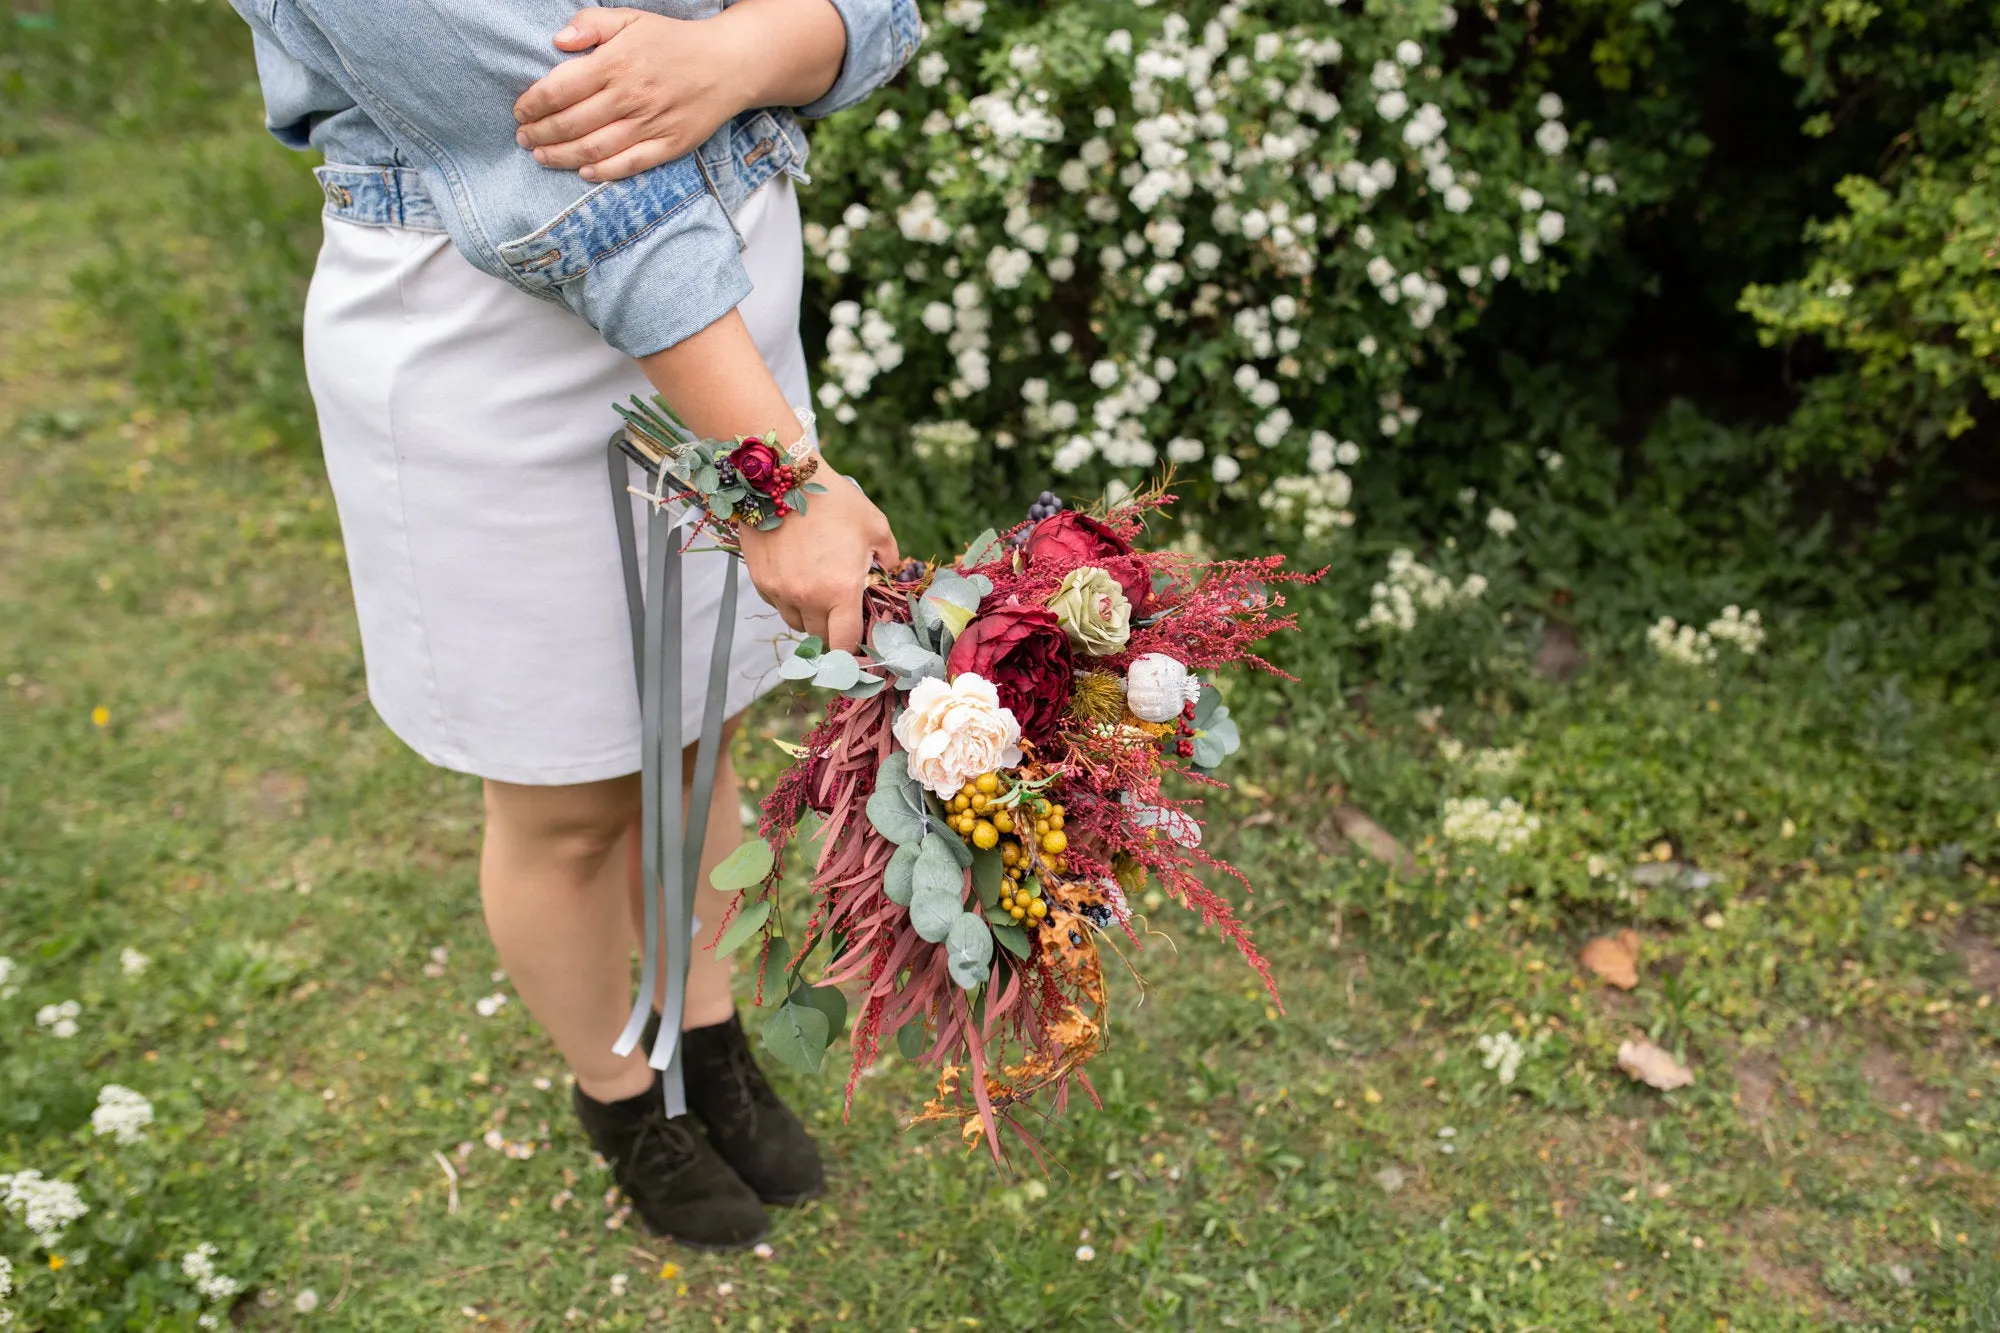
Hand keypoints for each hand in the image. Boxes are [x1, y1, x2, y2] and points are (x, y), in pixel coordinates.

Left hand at [514, 8, 743, 182]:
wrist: (728, 64)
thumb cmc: (673, 41)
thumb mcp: (632, 19)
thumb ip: (592, 24)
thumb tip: (558, 41)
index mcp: (616, 63)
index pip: (560, 88)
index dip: (533, 104)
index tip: (520, 111)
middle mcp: (630, 96)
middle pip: (571, 123)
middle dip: (540, 134)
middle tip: (524, 138)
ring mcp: (650, 124)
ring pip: (594, 148)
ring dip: (561, 156)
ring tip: (542, 156)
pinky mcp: (669, 145)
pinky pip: (629, 164)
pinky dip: (602, 172)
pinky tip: (583, 171)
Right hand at [736, 465, 899, 652]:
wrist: (782, 477)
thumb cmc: (833, 500)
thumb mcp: (875, 526)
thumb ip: (889, 557)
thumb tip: (890, 573)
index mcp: (840, 590)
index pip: (845, 643)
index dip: (853, 648)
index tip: (857, 642)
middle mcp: (807, 598)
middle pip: (820, 636)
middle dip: (833, 627)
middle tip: (841, 607)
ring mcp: (780, 591)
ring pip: (796, 622)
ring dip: (809, 615)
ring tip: (818, 588)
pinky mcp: (760, 581)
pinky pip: (777, 604)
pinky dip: (788, 599)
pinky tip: (797, 574)